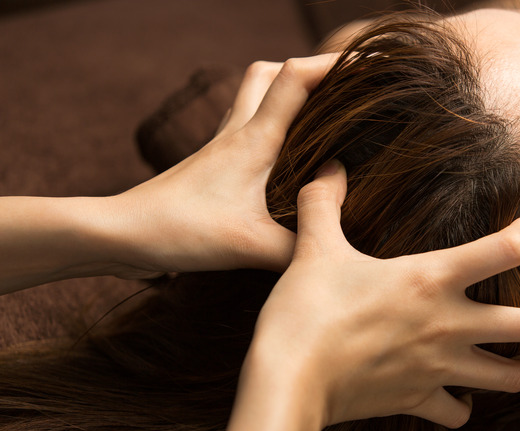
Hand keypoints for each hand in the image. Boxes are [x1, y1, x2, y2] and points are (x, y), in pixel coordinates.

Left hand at [107, 54, 336, 276]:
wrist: (123, 234)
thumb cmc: (182, 230)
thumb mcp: (252, 246)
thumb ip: (301, 246)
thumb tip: (334, 248)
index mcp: (254, 139)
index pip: (295, 78)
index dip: (333, 63)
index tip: (367, 65)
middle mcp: (236, 132)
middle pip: (269, 73)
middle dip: (306, 71)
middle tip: (337, 92)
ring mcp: (220, 146)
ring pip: (253, 97)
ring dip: (284, 96)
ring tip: (316, 121)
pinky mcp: (210, 165)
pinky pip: (243, 129)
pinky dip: (268, 128)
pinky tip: (282, 162)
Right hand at [226, 161, 519, 430]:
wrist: (288, 380)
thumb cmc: (305, 311)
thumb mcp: (314, 248)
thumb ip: (323, 202)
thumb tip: (329, 167)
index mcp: (431, 278)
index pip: (504, 250)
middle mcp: (448, 324)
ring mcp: (438, 367)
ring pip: (512, 378)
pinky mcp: (418, 400)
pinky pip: (457, 415)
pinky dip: (462, 408)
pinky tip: (460, 398)